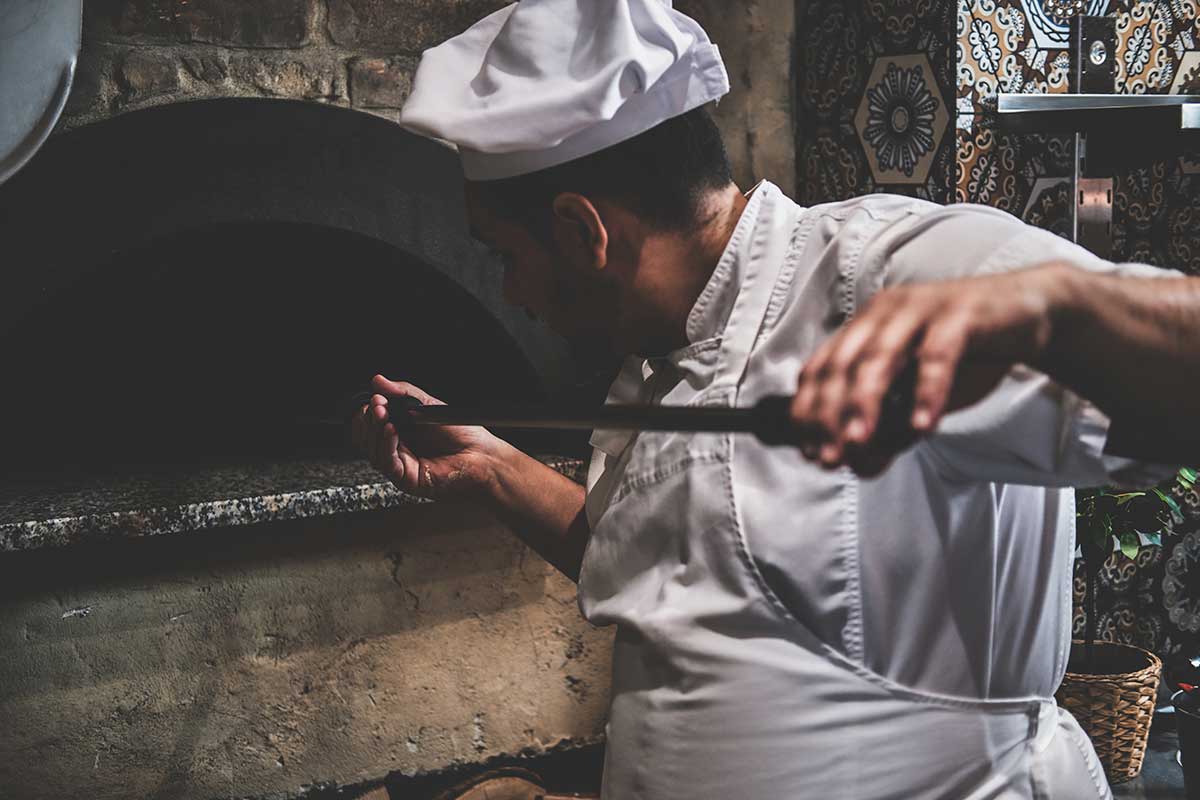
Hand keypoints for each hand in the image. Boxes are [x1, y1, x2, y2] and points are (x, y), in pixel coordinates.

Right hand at [351, 374, 507, 499]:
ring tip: (385, 418)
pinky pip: (386, 463)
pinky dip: (385, 446)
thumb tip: (379, 381)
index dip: (370, 410)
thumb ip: (403, 393)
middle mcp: (398, 447)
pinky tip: (391, 432)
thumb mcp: (428, 405)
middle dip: (369, 419)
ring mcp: (401, 463)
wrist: (481, 455)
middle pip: (367, 436)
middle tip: (379, 407)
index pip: (372, 421)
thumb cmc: (463, 434)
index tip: (377, 399)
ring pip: (372, 450)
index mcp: (402, 430)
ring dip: (376, 431)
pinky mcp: (406, 478)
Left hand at [790, 263, 1066, 474]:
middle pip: (841, 365)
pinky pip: (938, 356)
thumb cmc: (965, 359)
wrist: (1028, 317)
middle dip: (829, 416)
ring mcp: (918, 311)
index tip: (809, 454)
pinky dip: (927, 393)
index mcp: (862, 330)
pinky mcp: (959, 315)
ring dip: (864, 404)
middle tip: (830, 459)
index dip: (808, 413)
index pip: (820, 370)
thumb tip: (856, 465)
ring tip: (859, 443)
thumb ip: (888, 427)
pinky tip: (923, 426)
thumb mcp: (917, 398)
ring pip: (879, 357)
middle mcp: (881, 316)